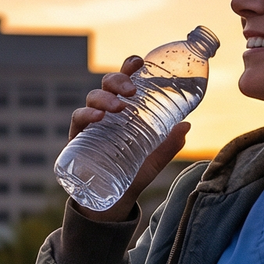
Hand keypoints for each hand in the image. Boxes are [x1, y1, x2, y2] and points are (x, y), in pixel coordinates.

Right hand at [66, 55, 189, 221]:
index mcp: (124, 110)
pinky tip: (98, 118)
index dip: (129, 68)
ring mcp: (91, 124)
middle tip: (132, 90)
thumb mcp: (154, 160)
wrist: (113, 201)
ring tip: (118, 107)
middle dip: (118, 81)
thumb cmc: (132, 174)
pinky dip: (86, 115)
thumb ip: (169, 144)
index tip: (139, 62)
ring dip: (105, 98)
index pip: (124, 82)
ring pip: (93, 98)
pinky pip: (78, 120)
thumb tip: (186, 125)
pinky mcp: (78, 139)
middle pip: (107, 85)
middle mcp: (106, 112)